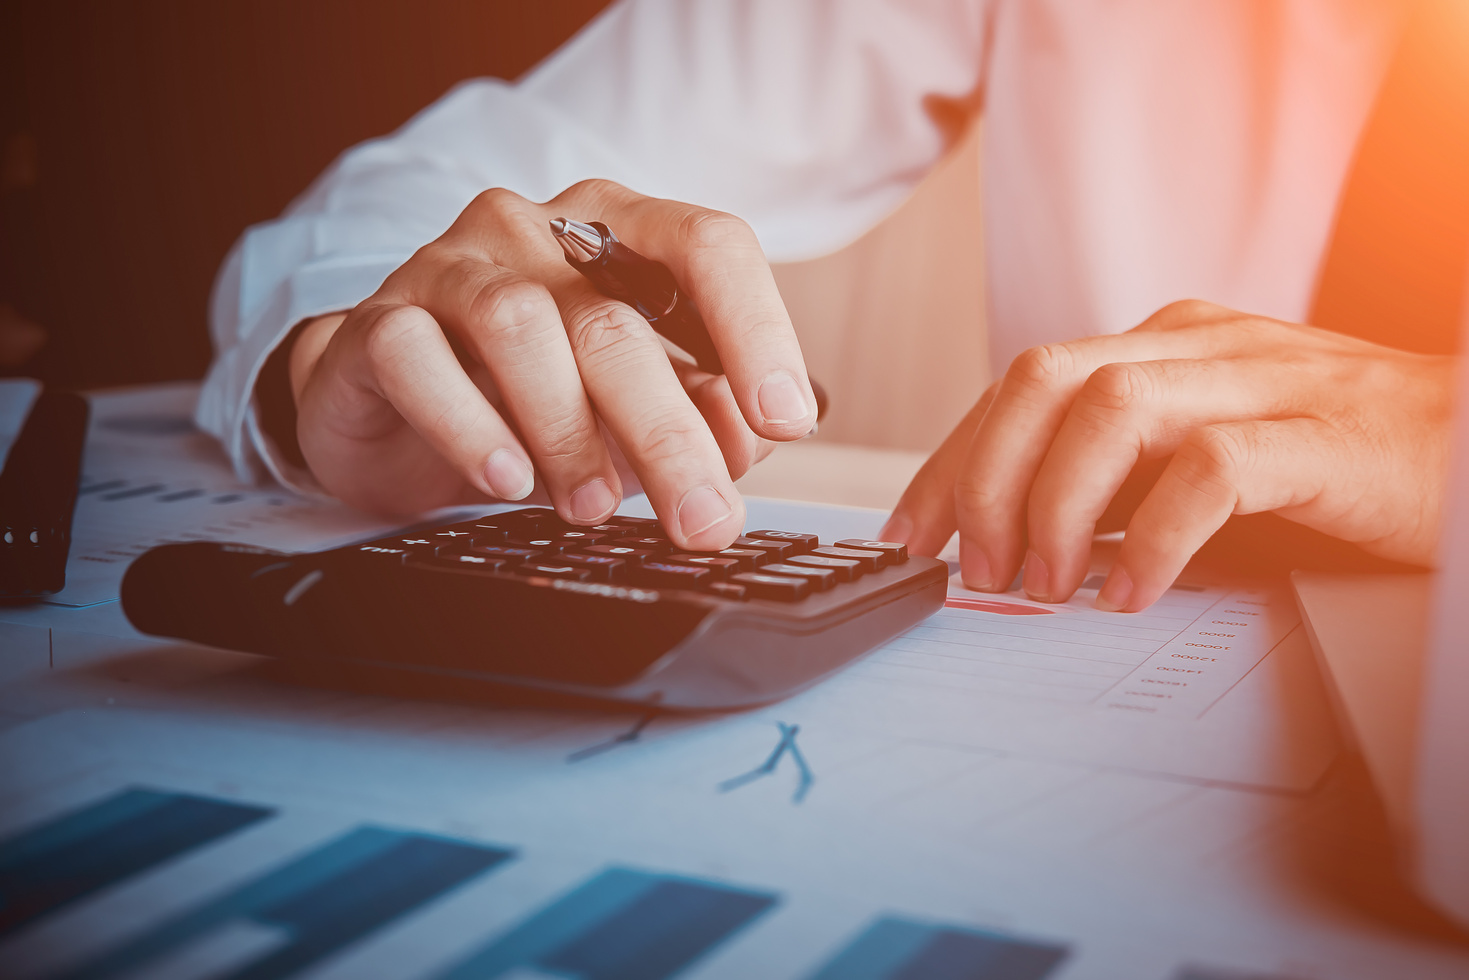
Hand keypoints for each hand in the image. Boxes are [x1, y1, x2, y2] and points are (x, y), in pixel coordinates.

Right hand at [283, 180, 817, 550]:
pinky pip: (419, 358)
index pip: (707, 245)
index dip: (756, 329)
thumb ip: (698, 414)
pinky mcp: (379, 320)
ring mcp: (452, 267)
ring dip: (571, 433)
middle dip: (670, 433)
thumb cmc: (528, 399)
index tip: (786, 419)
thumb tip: (746, 443)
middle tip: (702, 518)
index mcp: (619, 233)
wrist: (388, 404)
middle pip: (617, 320)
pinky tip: (506, 480)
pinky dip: (470, 426)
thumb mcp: (629, 410)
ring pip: (523, 328)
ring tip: (595, 507)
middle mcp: (537, 232)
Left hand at [882, 301, 1455, 611]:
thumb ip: (1119, 478)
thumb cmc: (1333, 461)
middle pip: (1043, 379)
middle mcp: (1198, 346)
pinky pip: (1211, 470)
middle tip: (973, 566)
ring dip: (1055, 505)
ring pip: (1110, 410)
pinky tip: (1133, 592)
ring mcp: (1261, 380)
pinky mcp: (1321, 434)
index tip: (913, 533)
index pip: (1021, 386)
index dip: (954, 459)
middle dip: (986, 478)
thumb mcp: (1201, 457)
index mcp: (1162, 345)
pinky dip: (1155, 536)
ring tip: (1043, 584)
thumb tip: (1017, 537)